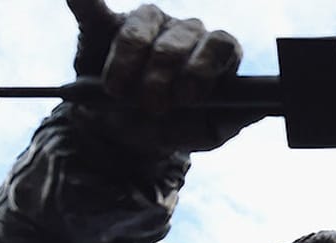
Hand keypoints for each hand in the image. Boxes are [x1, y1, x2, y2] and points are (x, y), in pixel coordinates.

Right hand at [66, 0, 262, 151]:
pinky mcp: (105, 25)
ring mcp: (146, 24)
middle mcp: (184, 32)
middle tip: (151, 105)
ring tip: (119, 93)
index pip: (221, 43)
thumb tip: (257, 109)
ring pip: (141, 28)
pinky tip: (79, 0)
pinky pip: (94, 10)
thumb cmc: (174, 127)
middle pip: (181, 37)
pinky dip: (85, 3)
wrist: (127, 135)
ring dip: (129, 63)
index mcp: (213, 54)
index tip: (189, 96)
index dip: (204, 67)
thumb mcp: (205, 131)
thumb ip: (231, 119)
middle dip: (163, 75)